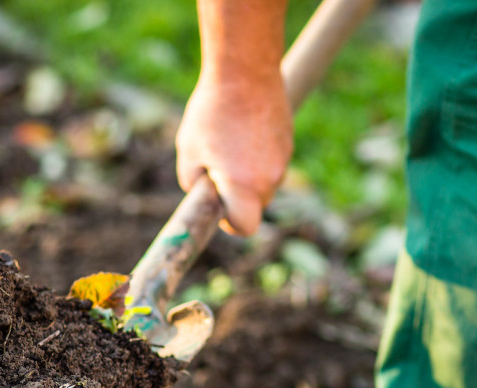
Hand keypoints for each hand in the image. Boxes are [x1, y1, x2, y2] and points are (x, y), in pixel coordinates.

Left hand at [176, 74, 291, 236]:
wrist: (245, 70)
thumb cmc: (212, 111)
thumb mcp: (188, 151)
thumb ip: (193, 183)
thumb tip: (204, 196)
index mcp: (244, 186)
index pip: (245, 227)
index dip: (230, 224)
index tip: (219, 209)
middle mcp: (269, 179)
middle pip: (255, 207)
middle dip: (236, 197)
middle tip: (215, 167)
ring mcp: (283, 161)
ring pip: (263, 184)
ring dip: (247, 175)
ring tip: (228, 142)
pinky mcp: (287, 143)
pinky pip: (270, 163)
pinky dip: (257, 156)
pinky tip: (242, 130)